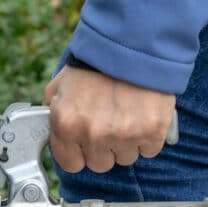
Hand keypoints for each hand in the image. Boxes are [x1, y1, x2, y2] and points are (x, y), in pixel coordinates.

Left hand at [42, 65, 175, 172]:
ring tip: (128, 115)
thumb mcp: (61, 85)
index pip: (72, 164)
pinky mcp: (152, 131)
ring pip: (126, 158)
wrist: (133, 42)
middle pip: (101, 164)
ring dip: (127, 142)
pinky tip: (144, 117)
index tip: (86, 145)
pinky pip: (149, 150)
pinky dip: (149, 137)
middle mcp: (94, 133)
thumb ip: (56, 113)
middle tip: (110, 123)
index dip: (80, 154)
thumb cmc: (96, 63)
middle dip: (105, 148)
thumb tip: (56, 134)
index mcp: (67, 123)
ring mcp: (124, 135)